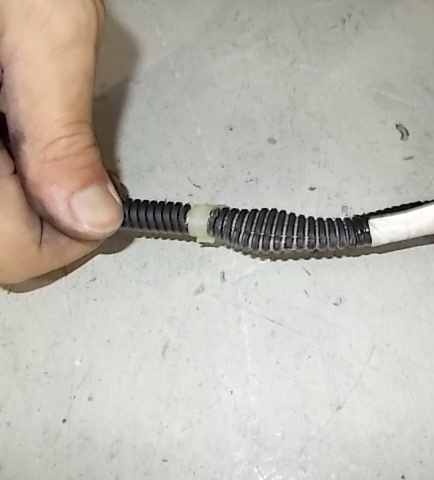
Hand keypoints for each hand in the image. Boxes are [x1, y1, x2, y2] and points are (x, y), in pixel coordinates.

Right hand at [0, 0, 121, 284]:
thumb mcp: (46, 31)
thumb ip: (61, 132)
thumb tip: (92, 215)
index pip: (6, 250)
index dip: (62, 247)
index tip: (99, 216)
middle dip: (36, 229)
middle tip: (74, 189)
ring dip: (16, 207)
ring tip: (36, 155)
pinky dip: (4, 180)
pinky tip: (11, 141)